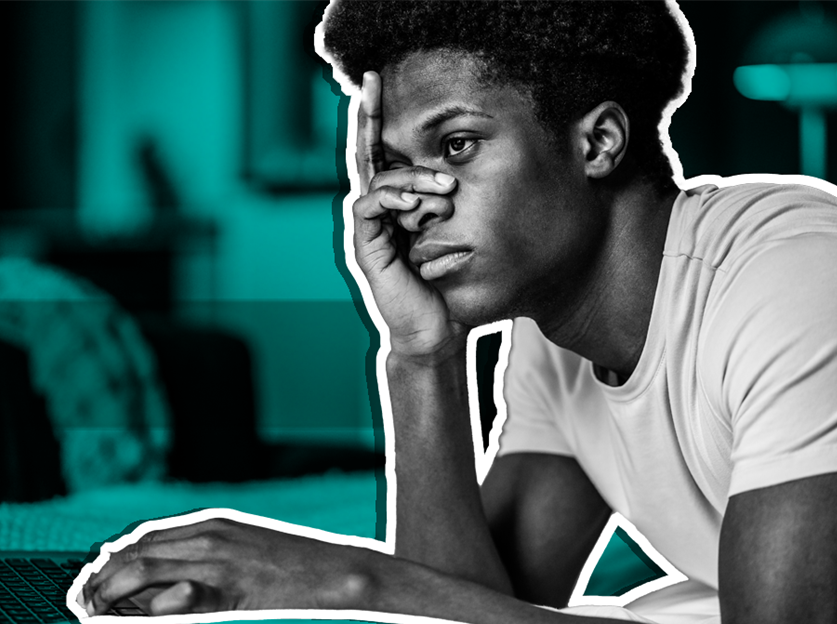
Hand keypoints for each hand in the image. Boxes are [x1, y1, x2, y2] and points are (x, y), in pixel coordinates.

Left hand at [79, 518, 370, 615]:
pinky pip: (177, 597)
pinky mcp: (230, 589)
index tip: (96, 583)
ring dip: (114, 591)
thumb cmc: (294, 570)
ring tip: (99, 613)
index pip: (146, 537)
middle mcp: (212, 536)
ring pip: (146, 567)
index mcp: (214, 525)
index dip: (114, 561)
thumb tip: (165, 583)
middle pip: (138, 550)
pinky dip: (149, 607)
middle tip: (86, 604)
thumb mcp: (246, 552)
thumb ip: (207, 557)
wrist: (340, 576)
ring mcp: (220, 561)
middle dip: (104, 577)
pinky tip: (138, 619)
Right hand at [353, 72, 468, 358]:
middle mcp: (380, 210)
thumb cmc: (452, 285)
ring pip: (378, 178)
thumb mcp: (461, 232)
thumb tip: (470, 170)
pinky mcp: (366, 245)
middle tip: (370, 81)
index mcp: (398, 203)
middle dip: (368, 115)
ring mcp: (370, 227)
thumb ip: (456, 202)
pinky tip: (419, 203)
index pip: (385, 152)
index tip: (377, 80)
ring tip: (446, 191)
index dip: (379, 117)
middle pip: (367, 153)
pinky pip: (370, 205)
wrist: (439, 330)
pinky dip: (394, 197)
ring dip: (412, 177)